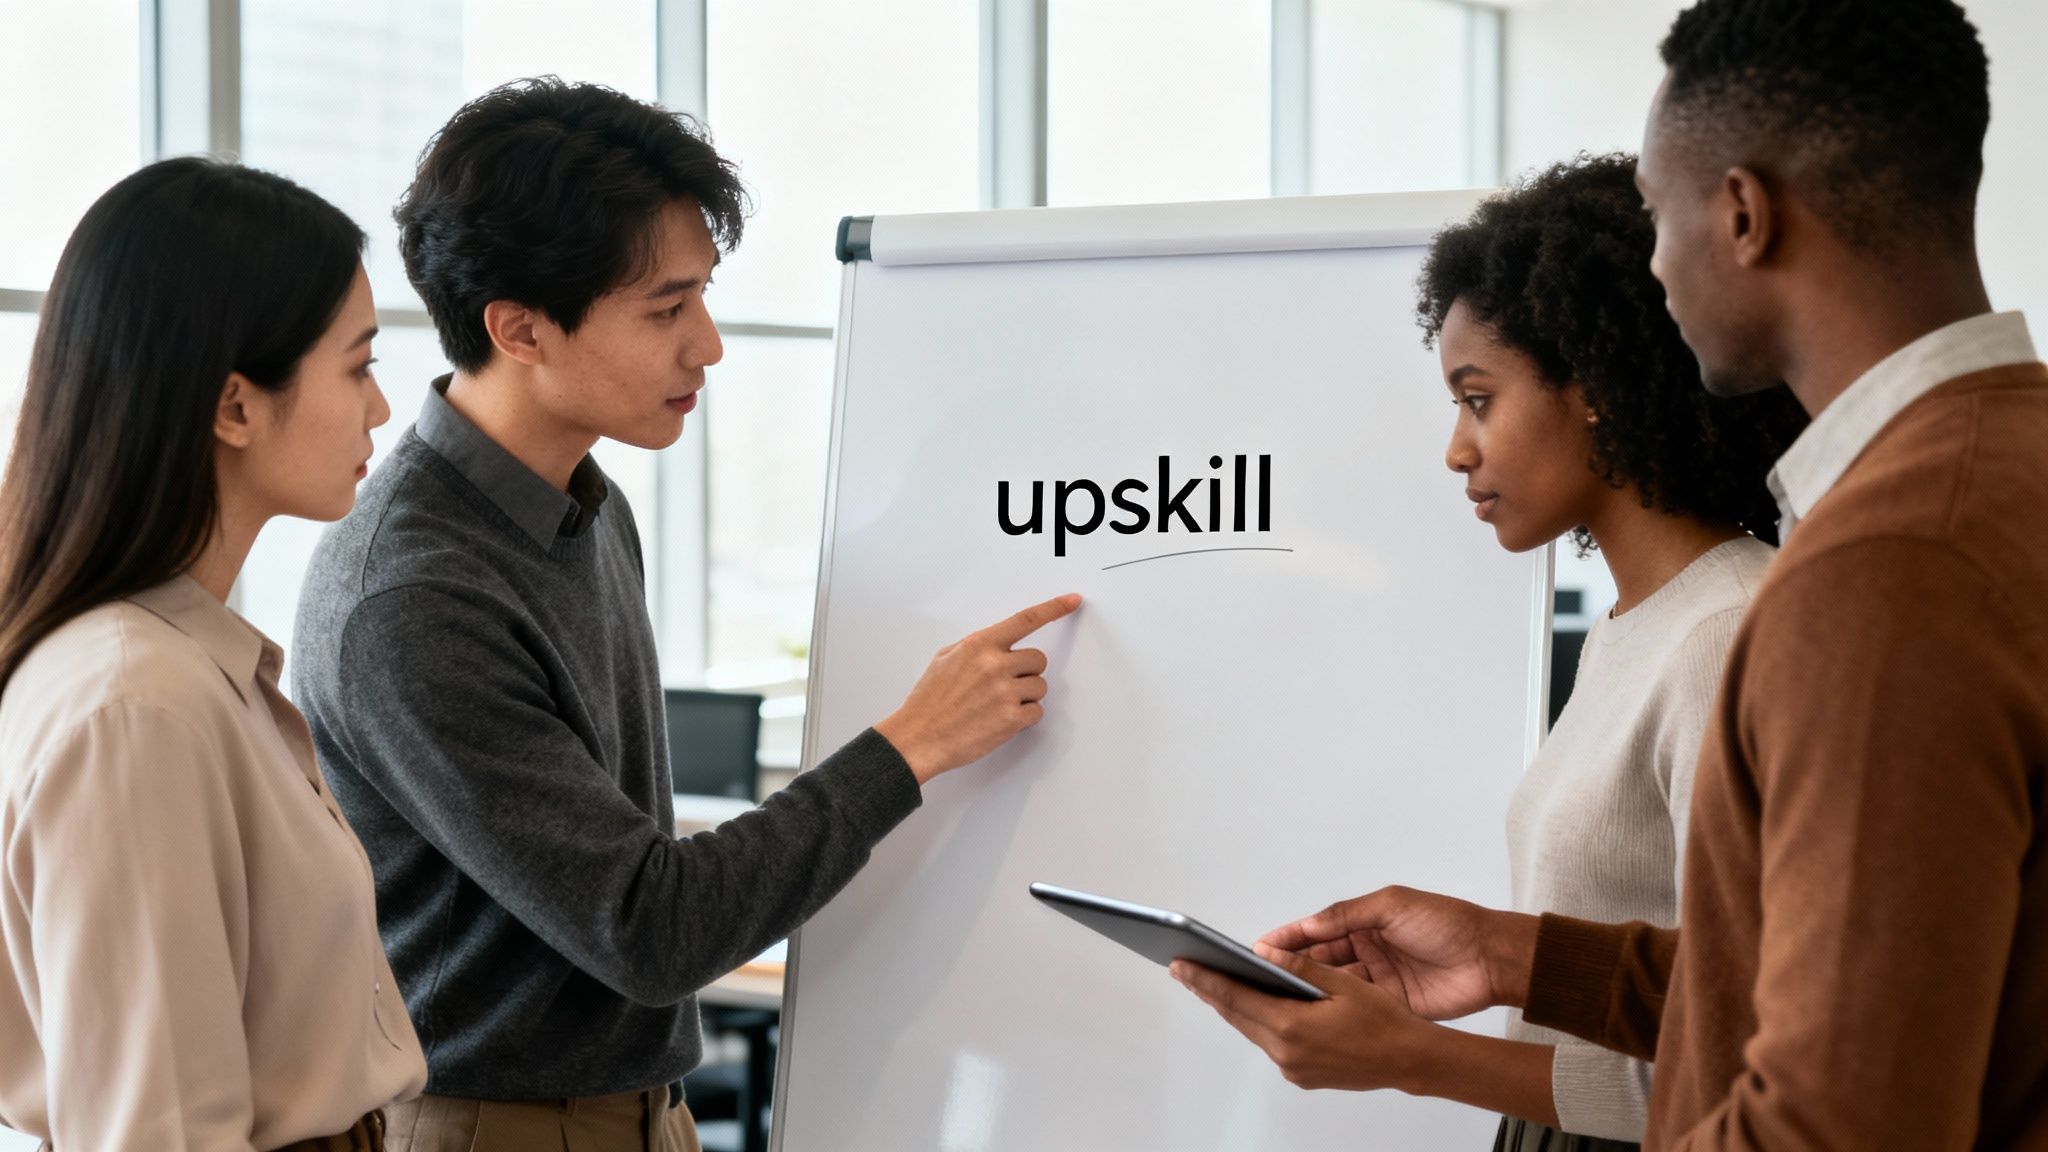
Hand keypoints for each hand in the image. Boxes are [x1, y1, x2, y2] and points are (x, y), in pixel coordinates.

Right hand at [875, 593, 1081, 782]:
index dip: (1053, 608)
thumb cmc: (928, 701)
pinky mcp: (1011, 719)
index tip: (1073, 601)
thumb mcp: (944, 659)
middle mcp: (994, 665)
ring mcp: (1004, 693)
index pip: (1025, 620)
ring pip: (1040, 687)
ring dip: (1026, 697)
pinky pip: (1037, 712)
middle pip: (1039, 659)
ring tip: (997, 705)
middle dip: (1027, 672)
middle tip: (1006, 684)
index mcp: (979, 646)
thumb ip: (975, 648)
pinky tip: (1000, 720)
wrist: (918, 738)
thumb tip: (997, 646)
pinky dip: (1024, 718)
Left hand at [1171, 945, 1432, 1091]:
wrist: (1408, 1060)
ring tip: (1214, 983)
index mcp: (1292, 1027)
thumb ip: (1300, 968)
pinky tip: (1256, 1006)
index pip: (1235, 998)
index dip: (1204, 979)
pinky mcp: (1300, 1075)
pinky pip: (1270, 1043)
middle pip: (1238, 1015)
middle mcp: (1286, 1052)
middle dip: (1211, 991)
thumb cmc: (1383, 1020)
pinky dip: (1260, 1022)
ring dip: (1235, 1007)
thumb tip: (1263, 954)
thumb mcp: (1343, 984)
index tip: (1180, 966)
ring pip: (1253, 1030)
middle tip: (1186, 969)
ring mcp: (1292, 1068)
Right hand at [1258, 886, 1536, 1019]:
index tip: (1260, 947)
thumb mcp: (1394, 906)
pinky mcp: (1389, 1005)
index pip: (1318, 931)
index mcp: (1365, 922)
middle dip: (1289, 966)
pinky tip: (1309, 1014)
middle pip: (1318, 959)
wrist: (1489, 959)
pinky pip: (1355, 1006)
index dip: (1290, 938)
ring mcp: (1376, 979)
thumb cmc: (1446, 923)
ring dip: (1306, 990)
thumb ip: (1349, 913)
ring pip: (1332, 985)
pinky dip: (1332, 1010)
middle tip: (1256, 977)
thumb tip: (1308, 924)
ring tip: (1275, 997)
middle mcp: (1366, 950)